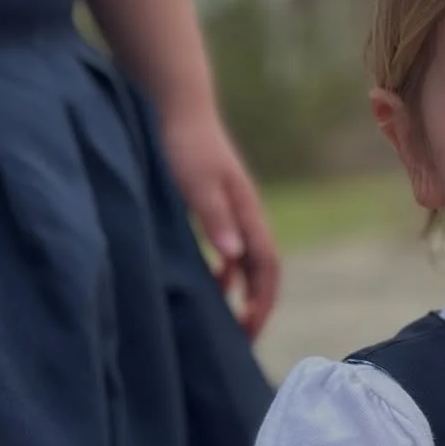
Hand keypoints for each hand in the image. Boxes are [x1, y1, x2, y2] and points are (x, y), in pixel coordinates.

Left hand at [162, 108, 280, 337]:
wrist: (179, 106)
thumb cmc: (184, 143)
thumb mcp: (195, 183)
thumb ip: (214, 218)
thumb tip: (233, 258)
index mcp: (246, 214)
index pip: (266, 268)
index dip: (261, 302)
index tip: (247, 331)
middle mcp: (246, 216)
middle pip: (264, 271)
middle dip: (258, 306)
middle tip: (243, 340)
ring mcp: (234, 212)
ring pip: (248, 263)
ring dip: (243, 293)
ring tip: (228, 321)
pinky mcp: (218, 208)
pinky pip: (231, 251)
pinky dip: (226, 274)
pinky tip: (210, 284)